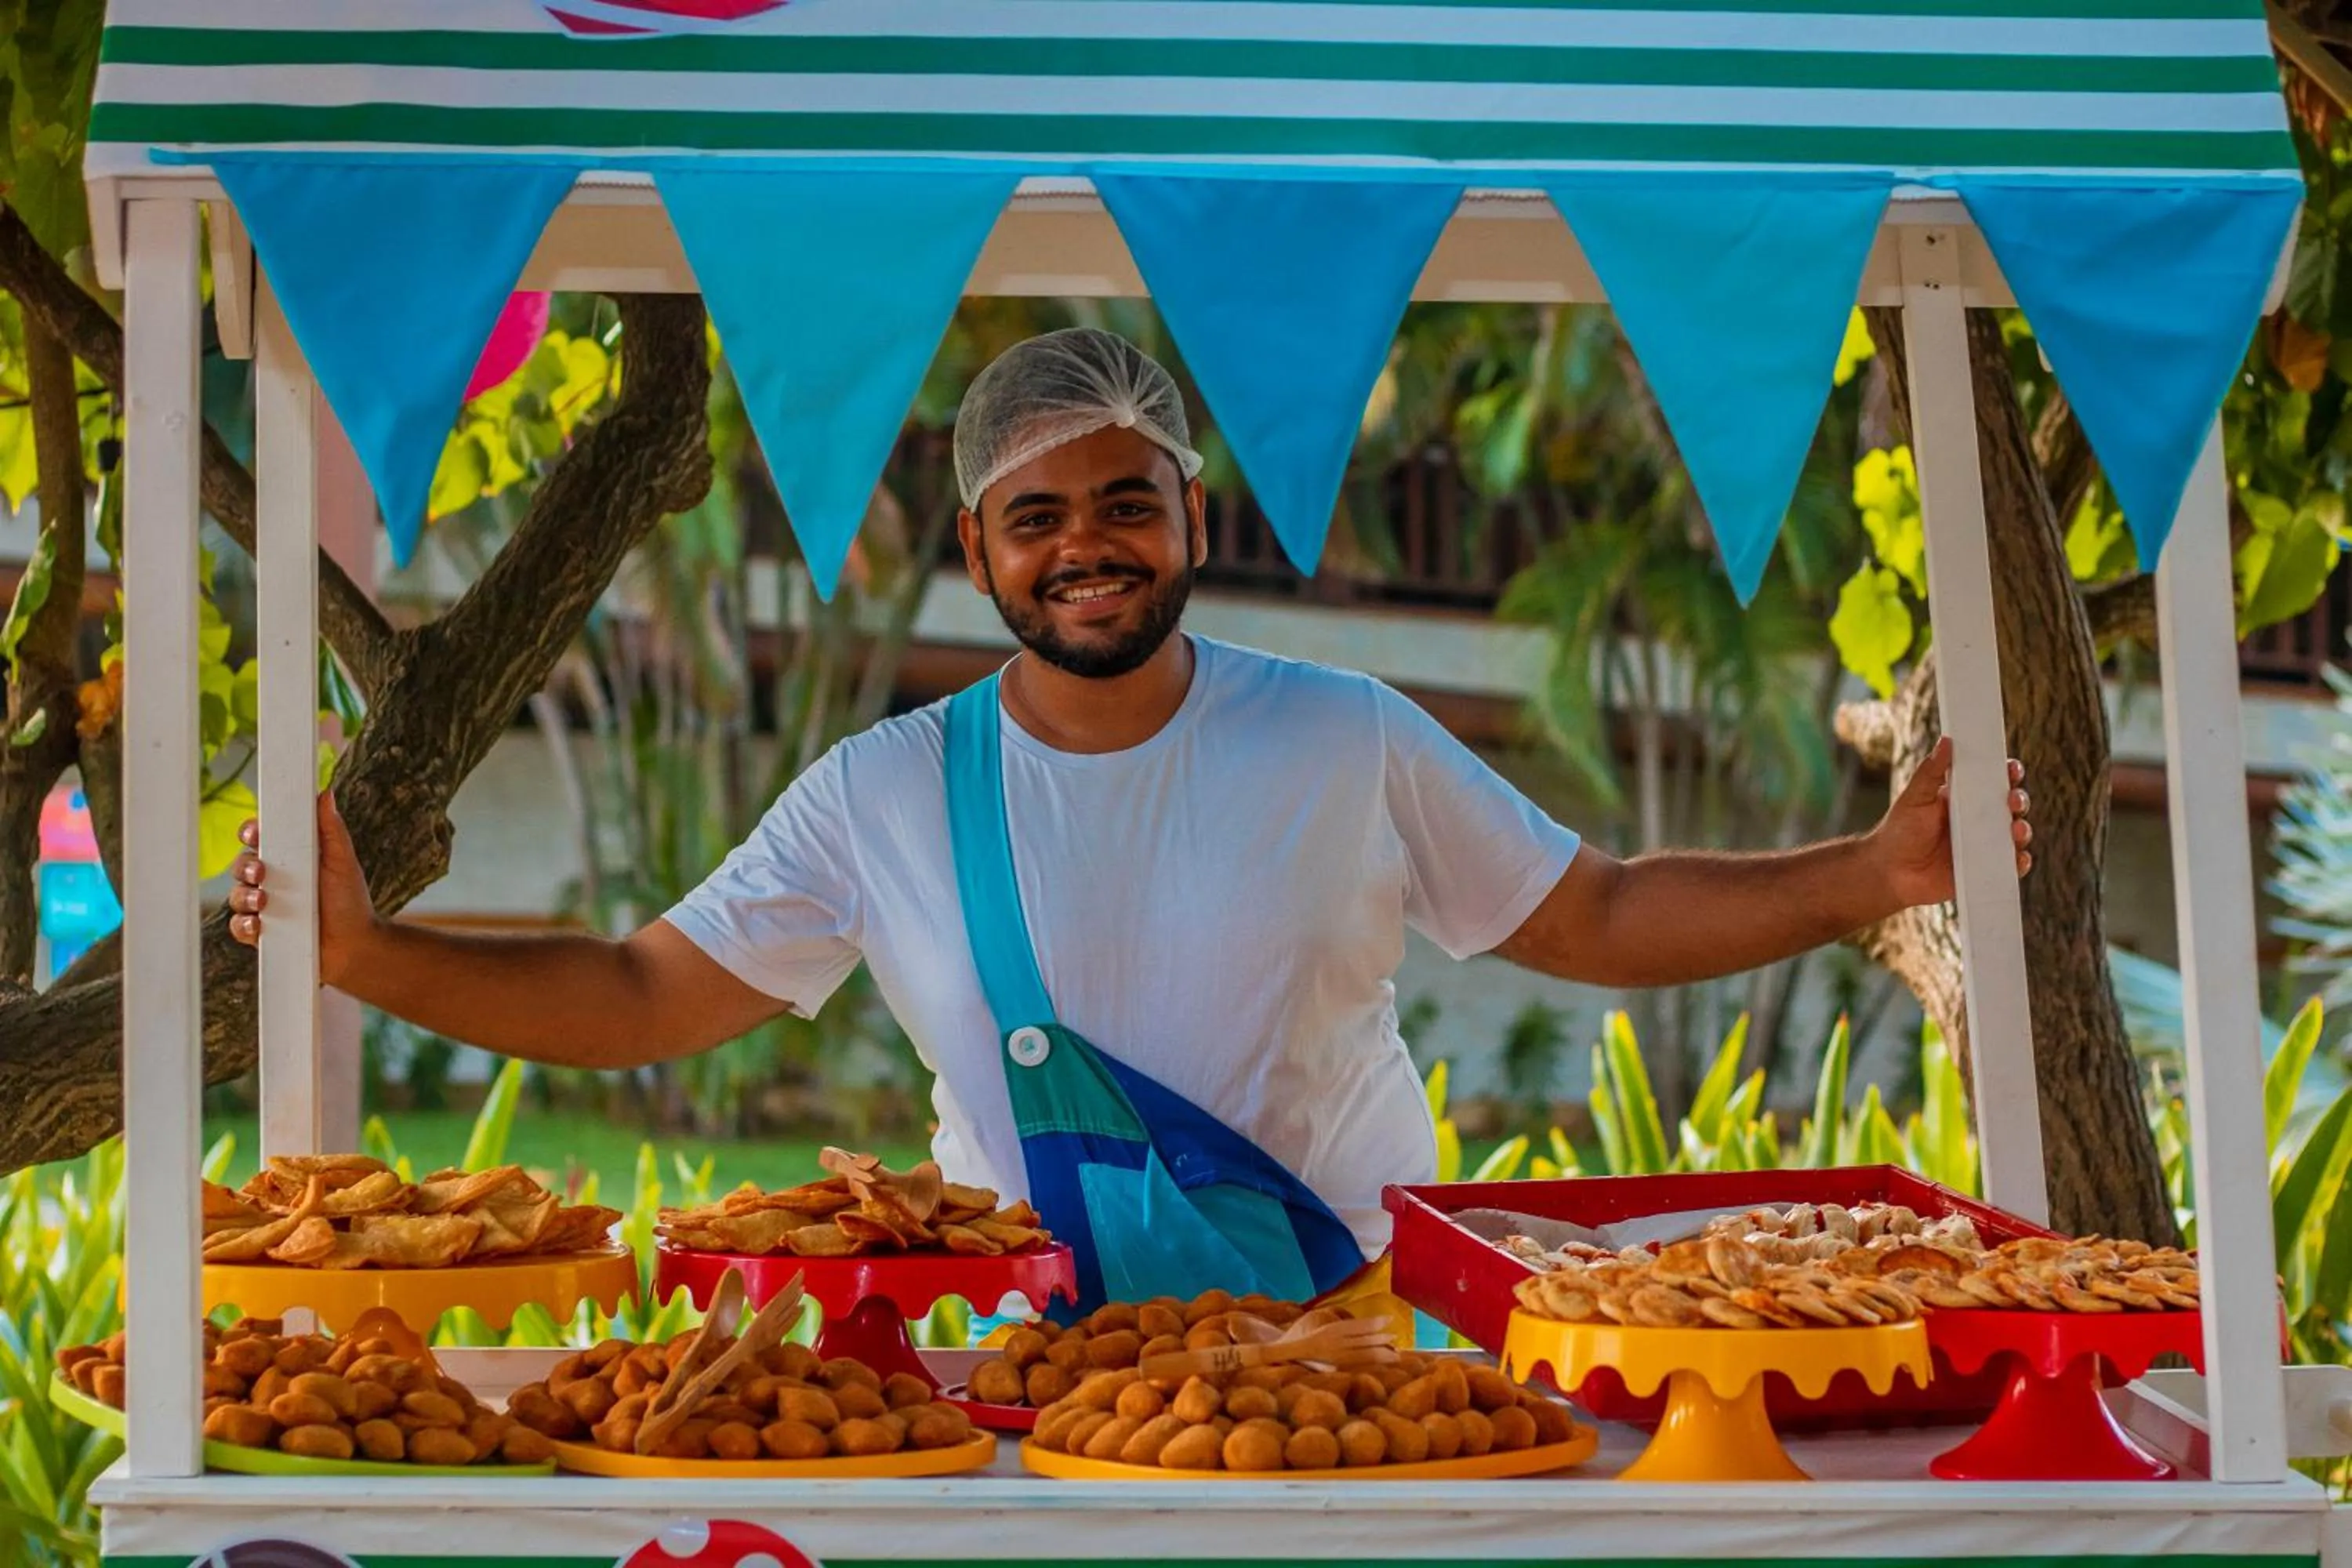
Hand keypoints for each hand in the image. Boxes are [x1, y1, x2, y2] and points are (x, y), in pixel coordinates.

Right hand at [226, 792, 378, 986]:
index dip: (251, 832)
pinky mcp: (260, 932)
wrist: (355, 945)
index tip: (255, 832)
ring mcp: (262, 906)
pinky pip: (239, 926)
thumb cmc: (349, 899)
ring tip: (263, 902)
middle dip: (245, 865)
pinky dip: (245, 925)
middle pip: (241, 864)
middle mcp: (270, 879)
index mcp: (287, 857)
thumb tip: (324, 792)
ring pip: (235, 894)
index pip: (258, 838)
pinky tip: (258, 926)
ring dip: (244, 896)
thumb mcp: (341, 861)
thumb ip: (331, 829)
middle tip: (261, 872)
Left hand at [1869, 736, 2031, 909]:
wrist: (1889, 873)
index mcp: (1964, 799)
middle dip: (2019, 800)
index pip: (1993, 782)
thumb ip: (1931, 772)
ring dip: (2022, 830)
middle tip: (2013, 801)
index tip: (2011, 769)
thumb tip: (1946, 742)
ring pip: (2015, 834)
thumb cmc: (1899, 832)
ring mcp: (1983, 846)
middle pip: (2011, 806)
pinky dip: (2019, 862)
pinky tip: (2018, 858)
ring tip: (2015, 831)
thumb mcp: (1914, 798)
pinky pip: (2010, 866)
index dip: (2007, 774)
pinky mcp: (1984, 870)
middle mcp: (1978, 821)